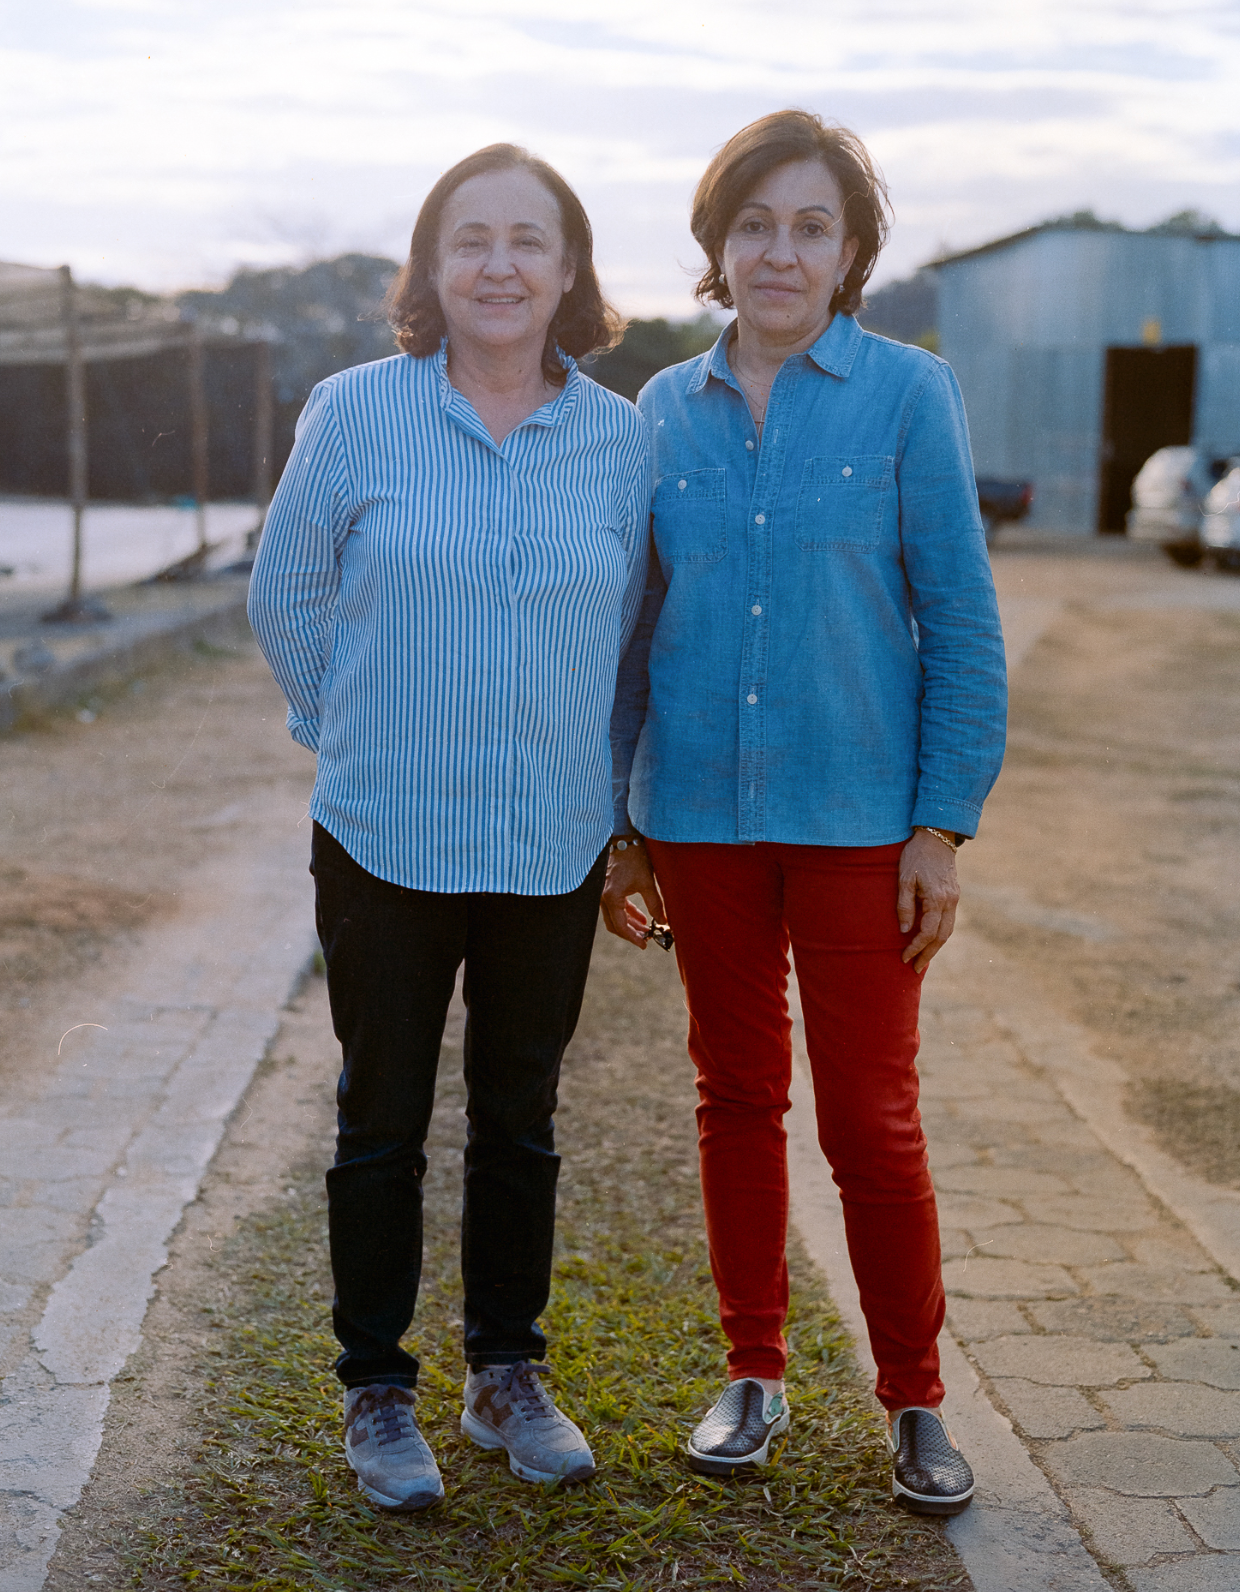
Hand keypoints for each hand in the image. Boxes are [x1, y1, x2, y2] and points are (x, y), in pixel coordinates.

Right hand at [600, 844, 667, 947]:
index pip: (620, 925)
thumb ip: (655, 904)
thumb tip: (663, 921)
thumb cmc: (635, 858)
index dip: (632, 937)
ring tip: (646, 929)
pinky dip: (627, 913)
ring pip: (615, 916)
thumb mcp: (647, 882)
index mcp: (611, 897)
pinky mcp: (607, 889)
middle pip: (614, 924)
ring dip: (629, 924)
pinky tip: (640, 917)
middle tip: (646, 939)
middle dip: (630, 933)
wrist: (625, 839)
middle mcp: (602, 897)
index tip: (644, 944)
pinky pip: (615, 907)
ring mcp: (603, 893)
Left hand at [897, 830, 959, 972]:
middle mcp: (950, 901)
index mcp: (937, 898)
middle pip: (942, 936)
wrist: (937, 837)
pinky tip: (930, 939)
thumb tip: (905, 930)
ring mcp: (954, 898)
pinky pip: (949, 921)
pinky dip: (940, 934)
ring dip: (936, 946)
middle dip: (928, 954)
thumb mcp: (904, 878)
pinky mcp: (954, 895)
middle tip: (915, 968)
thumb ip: (905, 905)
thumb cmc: (916, 856)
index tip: (904, 957)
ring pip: (948, 930)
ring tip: (923, 959)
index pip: (927, 932)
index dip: (916, 947)